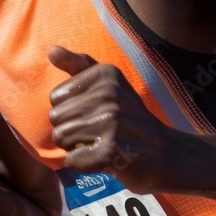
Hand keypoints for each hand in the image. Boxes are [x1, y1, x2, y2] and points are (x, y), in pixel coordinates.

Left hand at [48, 46, 167, 192]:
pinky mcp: (110, 151)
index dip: (70, 110)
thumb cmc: (130, 117)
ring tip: (99, 143)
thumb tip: (51, 50)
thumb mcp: (110, 84)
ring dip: (75, 146)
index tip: (94, 113)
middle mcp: (109, 94)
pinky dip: (83, 164)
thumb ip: (78, 65)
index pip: (56, 96)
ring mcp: (111, 123)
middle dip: (70, 129)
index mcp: (106, 73)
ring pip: (60, 138)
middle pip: (55, 117)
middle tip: (97, 132)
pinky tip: (103, 159)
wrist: (164, 152)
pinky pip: (71, 160)